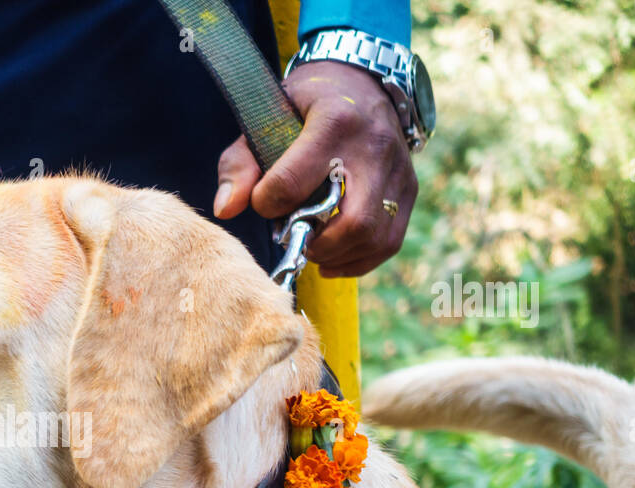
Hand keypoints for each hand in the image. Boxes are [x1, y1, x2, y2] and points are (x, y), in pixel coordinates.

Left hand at [212, 60, 417, 277]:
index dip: (267, 203)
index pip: (293, 182)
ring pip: (373, 236)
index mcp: (334, 122)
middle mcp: (373, 147)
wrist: (361, 79)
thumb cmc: (303, 105)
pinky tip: (331, 259)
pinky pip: (389, 241)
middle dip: (315, 242)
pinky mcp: (408, 188)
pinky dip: (357, 260)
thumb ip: (240, 164)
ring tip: (312, 247)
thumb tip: (226, 210)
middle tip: (294, 236)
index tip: (262, 201)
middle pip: (351, 220)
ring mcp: (397, 170)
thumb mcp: (266, 118)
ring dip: (336, 255)